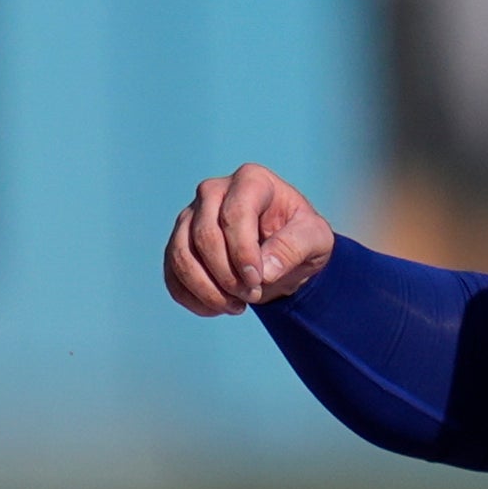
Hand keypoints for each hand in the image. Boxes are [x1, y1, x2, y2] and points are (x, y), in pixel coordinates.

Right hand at [162, 164, 335, 316]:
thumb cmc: (300, 235)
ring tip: (236, 306)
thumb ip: (293, 248)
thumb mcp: (315, 239)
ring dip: (207, 291)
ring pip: (181, 256)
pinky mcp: (178, 242)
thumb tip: (264, 271)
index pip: (234, 214)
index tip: (258, 281)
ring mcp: (191, 215)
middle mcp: (213, 191)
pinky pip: (172, 274)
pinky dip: (192, 298)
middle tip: (253, 295)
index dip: (243, 253)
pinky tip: (218, 307)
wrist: (283, 249)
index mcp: (251, 181)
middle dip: (228, 275)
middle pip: (204, 236)